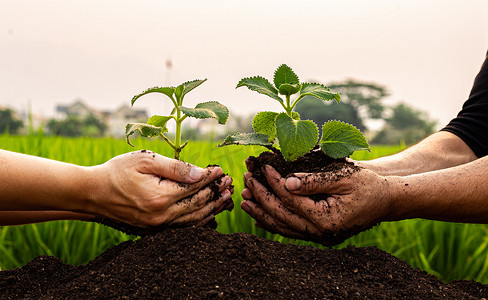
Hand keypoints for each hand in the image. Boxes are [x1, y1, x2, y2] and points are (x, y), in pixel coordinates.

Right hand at [86, 150, 232, 227]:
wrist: (92, 193)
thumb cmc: (117, 172)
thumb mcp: (145, 161)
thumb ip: (175, 168)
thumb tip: (201, 173)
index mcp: (161, 197)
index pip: (195, 187)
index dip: (211, 178)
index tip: (221, 170)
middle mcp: (161, 216)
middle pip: (198, 205)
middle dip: (215, 193)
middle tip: (229, 184)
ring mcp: (157, 227)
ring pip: (193, 220)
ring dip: (212, 209)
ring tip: (225, 199)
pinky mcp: (153, 231)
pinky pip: (183, 228)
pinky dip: (198, 221)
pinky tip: (207, 214)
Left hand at [241, 164, 391, 245]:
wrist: (386, 200)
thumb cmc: (367, 185)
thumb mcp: (343, 177)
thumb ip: (313, 181)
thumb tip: (286, 182)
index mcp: (327, 219)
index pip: (291, 199)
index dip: (274, 182)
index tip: (263, 167)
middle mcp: (321, 233)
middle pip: (282, 216)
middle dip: (261, 197)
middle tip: (246, 181)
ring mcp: (319, 237)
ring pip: (282, 227)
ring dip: (262, 213)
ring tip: (244, 200)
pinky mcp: (318, 235)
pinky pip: (290, 231)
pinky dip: (274, 222)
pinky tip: (261, 213)